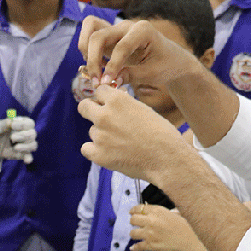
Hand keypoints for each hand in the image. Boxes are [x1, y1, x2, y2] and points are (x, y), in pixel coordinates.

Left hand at [0, 116, 37, 162]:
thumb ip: (2, 125)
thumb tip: (10, 122)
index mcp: (21, 123)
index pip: (29, 123)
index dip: (23, 125)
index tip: (12, 126)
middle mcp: (26, 133)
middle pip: (33, 134)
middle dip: (23, 136)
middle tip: (11, 138)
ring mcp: (25, 144)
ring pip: (33, 145)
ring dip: (25, 147)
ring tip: (15, 147)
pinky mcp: (22, 154)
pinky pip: (29, 156)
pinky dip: (28, 158)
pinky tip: (26, 160)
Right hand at [78, 16, 199, 88]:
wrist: (172, 59)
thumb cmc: (166, 65)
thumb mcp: (153, 73)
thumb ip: (132, 76)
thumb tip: (110, 82)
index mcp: (143, 30)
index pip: (120, 47)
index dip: (112, 66)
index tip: (106, 84)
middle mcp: (127, 25)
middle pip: (99, 36)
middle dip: (93, 59)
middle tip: (96, 82)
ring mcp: (117, 29)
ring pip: (91, 30)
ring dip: (87, 52)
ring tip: (95, 72)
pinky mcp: (111, 36)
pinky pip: (91, 36)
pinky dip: (88, 51)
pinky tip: (97, 68)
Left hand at [78, 84, 192, 182]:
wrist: (166, 159)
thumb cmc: (161, 134)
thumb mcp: (143, 109)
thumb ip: (125, 103)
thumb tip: (116, 97)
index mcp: (117, 100)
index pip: (99, 91)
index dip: (104, 98)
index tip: (106, 104)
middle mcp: (104, 115)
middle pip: (84, 107)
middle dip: (90, 110)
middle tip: (101, 120)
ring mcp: (100, 136)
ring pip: (92, 131)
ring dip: (101, 135)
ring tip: (120, 143)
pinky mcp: (98, 155)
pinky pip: (86, 149)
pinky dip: (95, 151)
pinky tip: (109, 152)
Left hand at [129, 204, 209, 250]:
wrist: (195, 243)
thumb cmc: (190, 229)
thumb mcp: (178, 214)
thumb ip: (165, 213)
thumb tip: (158, 213)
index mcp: (159, 211)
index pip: (140, 208)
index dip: (134, 210)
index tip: (133, 212)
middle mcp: (152, 221)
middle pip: (133, 219)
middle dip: (133, 221)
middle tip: (136, 224)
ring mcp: (150, 234)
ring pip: (132, 233)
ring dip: (135, 234)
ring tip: (138, 235)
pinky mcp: (151, 246)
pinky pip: (137, 247)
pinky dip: (135, 248)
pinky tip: (134, 248)